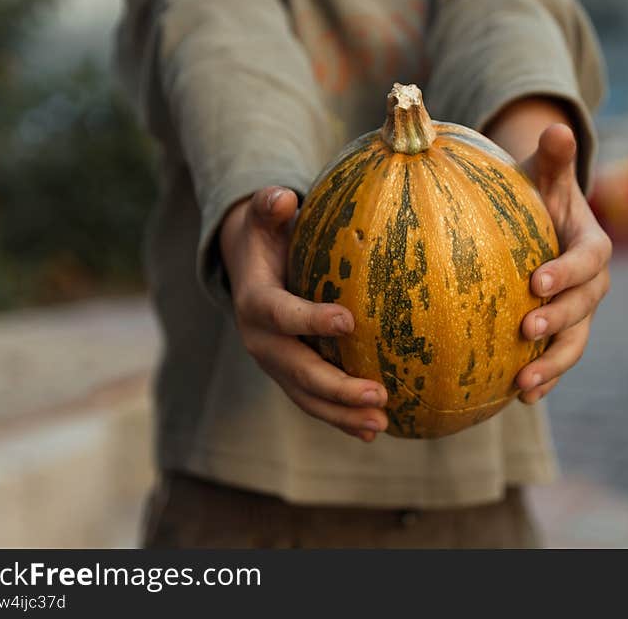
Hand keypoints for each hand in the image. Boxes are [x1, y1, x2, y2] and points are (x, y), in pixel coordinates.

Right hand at [219, 186, 388, 441]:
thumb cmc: (267, 237)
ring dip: (342, 413)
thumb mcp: (264, 218)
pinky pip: (314, 400)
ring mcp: (276, 363)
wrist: (247, 269)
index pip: (281, 314)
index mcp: (255, 302)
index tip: (349, 321)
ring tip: (380, 424)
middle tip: (378, 394)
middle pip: (297, 370)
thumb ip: (270, 207)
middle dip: (335, 387)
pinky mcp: (291, 376)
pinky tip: (374, 429)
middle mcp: (261, 340)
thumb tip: (282, 197)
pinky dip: (341, 418)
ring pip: (307, 396)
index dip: (310, 319)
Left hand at [486, 101, 611, 403]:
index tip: (536, 282)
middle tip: (526, 329)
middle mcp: (591, 283)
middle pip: (585, 307)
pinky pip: (557, 360)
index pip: (589, 260)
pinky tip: (517, 397)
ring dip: (552, 365)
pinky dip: (544, 379)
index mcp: (591, 244)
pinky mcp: (559, 333)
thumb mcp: (542, 176)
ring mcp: (577, 313)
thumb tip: (554, 127)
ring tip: (524, 385)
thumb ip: (552, 159)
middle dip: (559, 321)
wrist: (534, 225)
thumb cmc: (534, 196)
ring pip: (574, 342)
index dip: (568, 272)